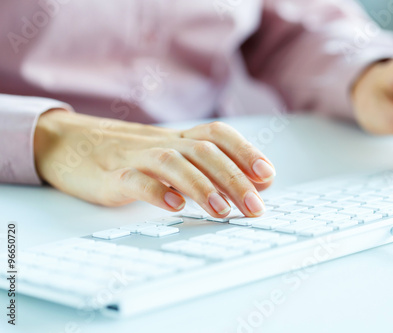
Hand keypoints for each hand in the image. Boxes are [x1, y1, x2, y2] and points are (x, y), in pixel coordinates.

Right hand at [34, 110, 274, 217]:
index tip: (267, 175)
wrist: (72, 146)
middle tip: (254, 208)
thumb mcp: (175, 158)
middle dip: (234, 179)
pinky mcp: (111, 174)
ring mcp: (136, 156)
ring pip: (173, 163)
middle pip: (204, 151)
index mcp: (180, 137)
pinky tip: (174, 206)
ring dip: (202, 186)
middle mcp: (163, 142)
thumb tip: (261, 183)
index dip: (245, 151)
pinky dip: (156, 190)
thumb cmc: (134, 157)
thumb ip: (214, 169)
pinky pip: (135, 178)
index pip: (219, 134)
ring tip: (222, 211)